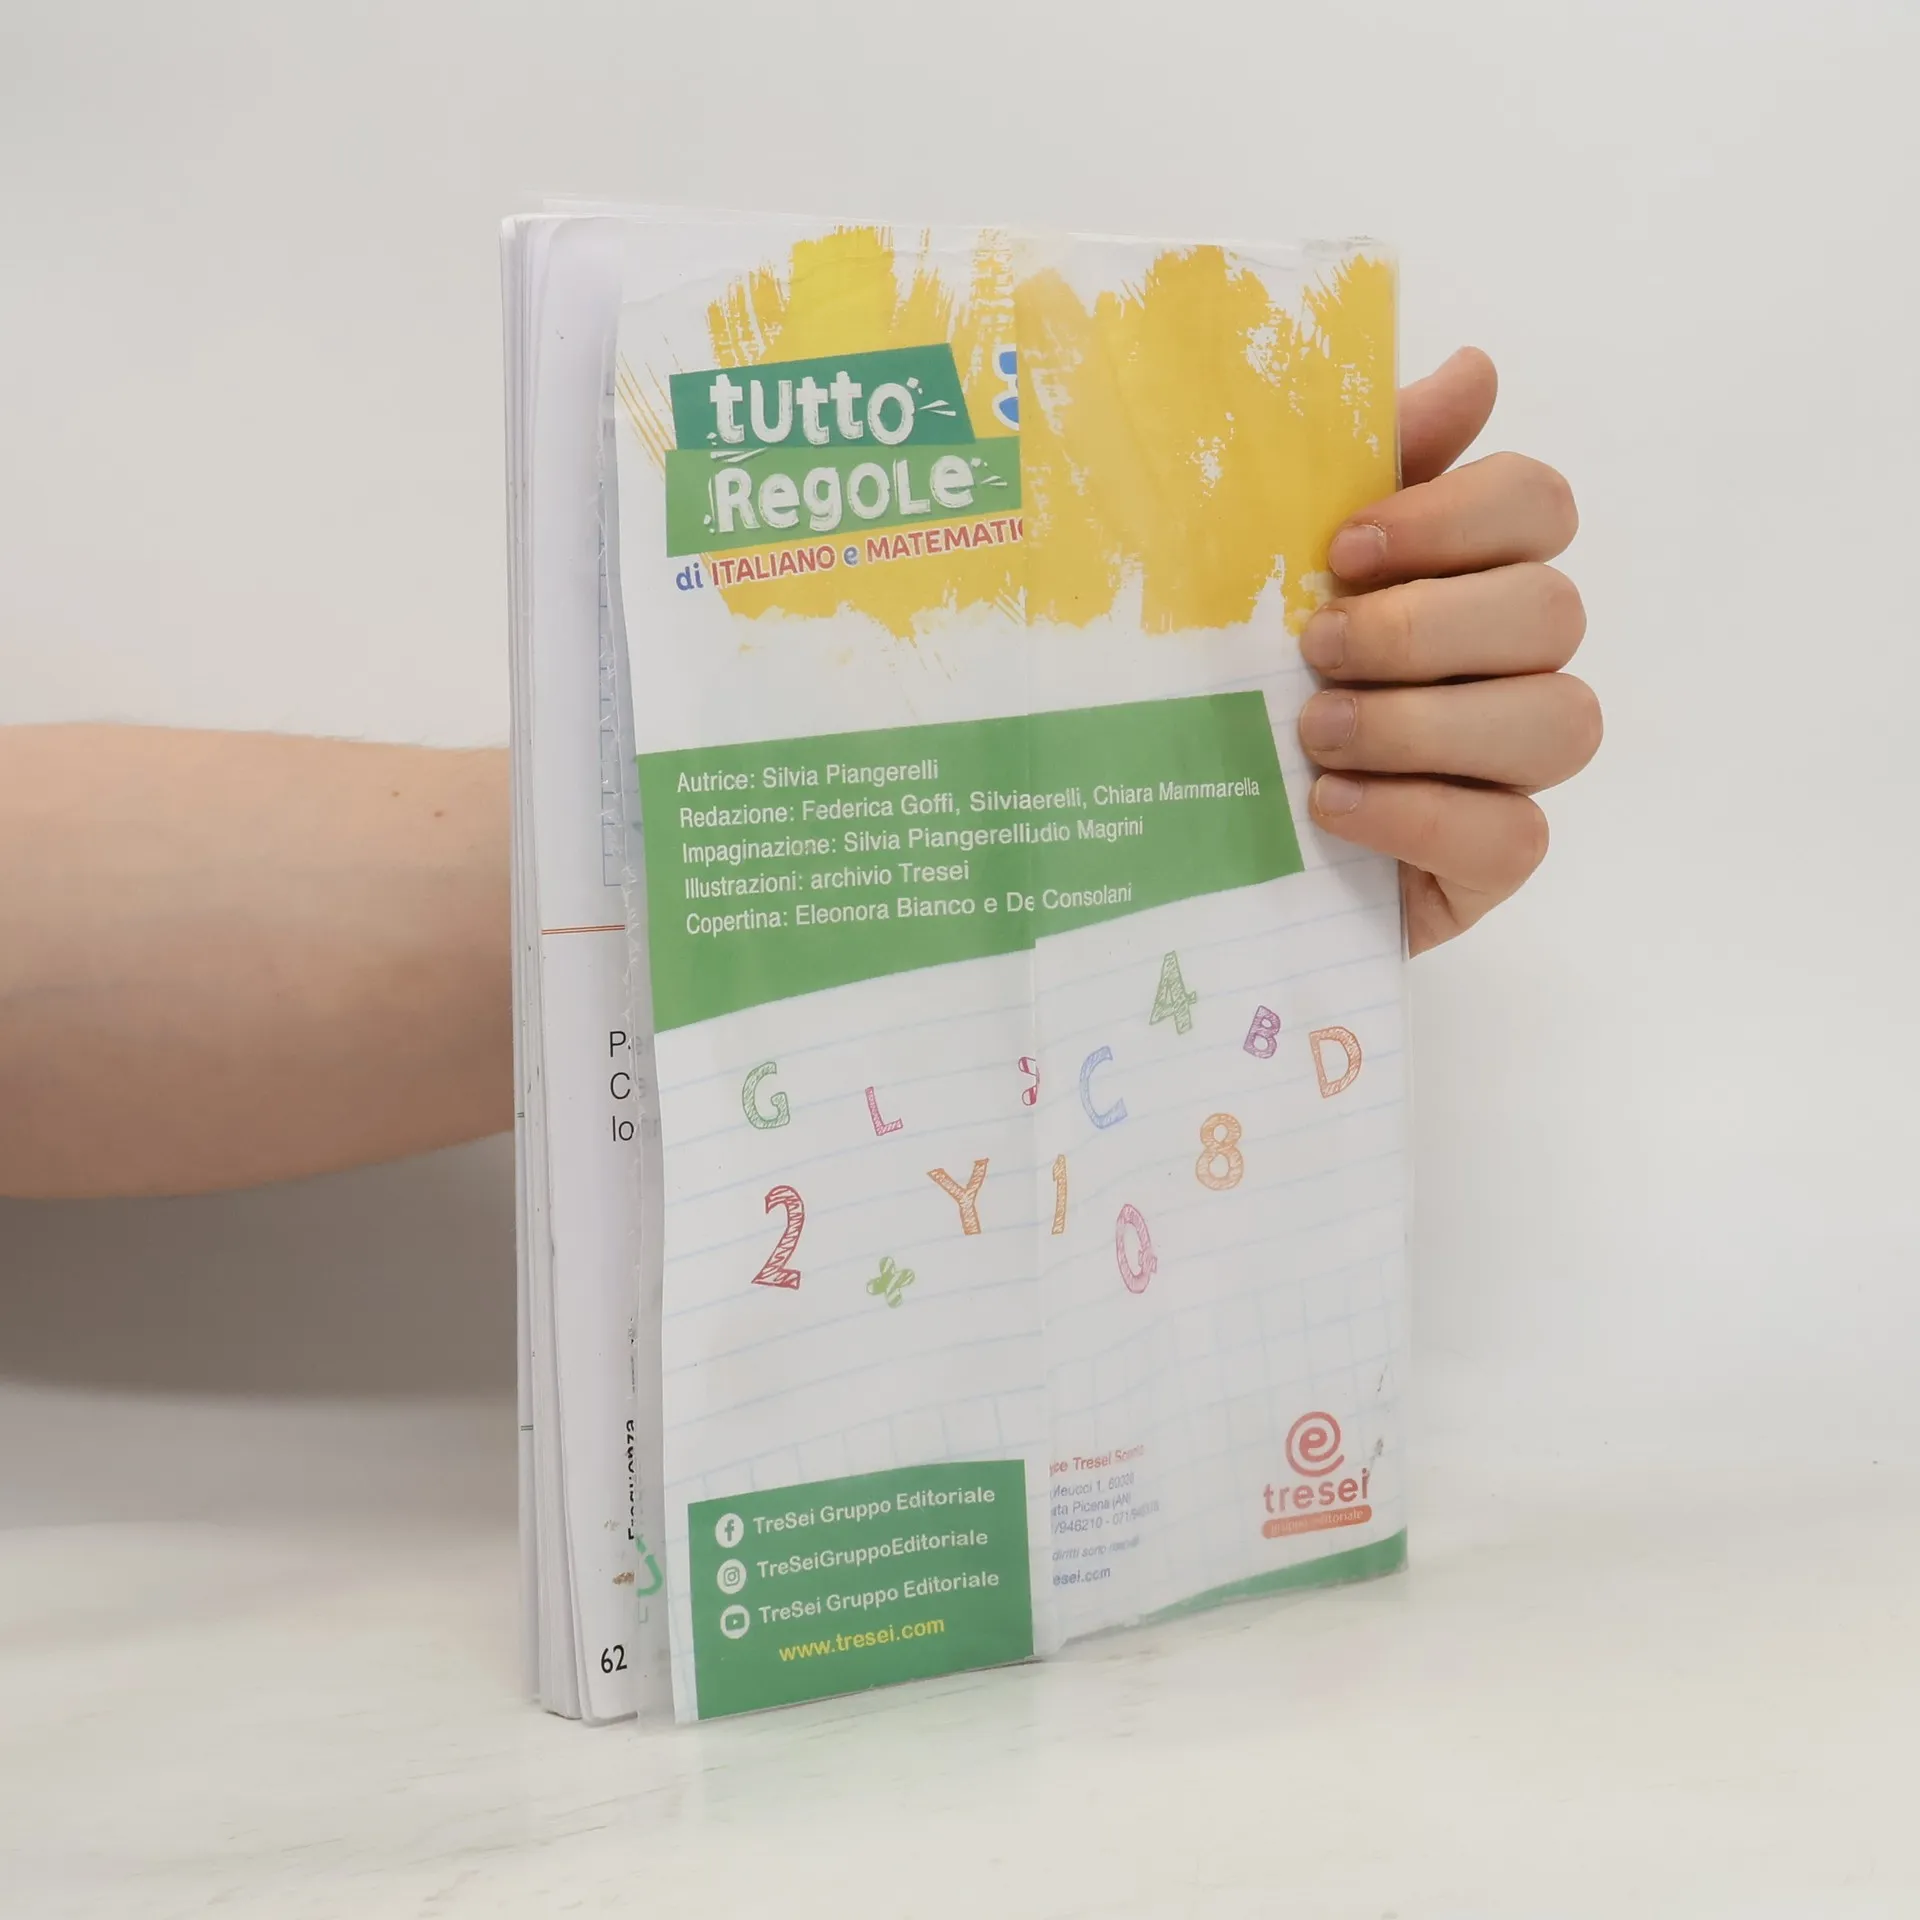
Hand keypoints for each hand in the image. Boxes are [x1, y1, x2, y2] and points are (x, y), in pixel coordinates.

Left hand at [1298, 348, 1598, 954]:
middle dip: (1423, 627)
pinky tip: (1332, 806)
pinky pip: (1514, 836)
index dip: (1454, 517)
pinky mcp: (1490, 864)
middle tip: (1315, 648)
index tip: (1343, 549)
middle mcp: (1515, 664)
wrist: (1197, 835)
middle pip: (1553, 611)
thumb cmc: (1248, 680)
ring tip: (1315, 734)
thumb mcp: (1277, 565)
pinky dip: (1418, 814)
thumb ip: (1370, 467)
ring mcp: (1512, 769)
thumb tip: (1475, 369)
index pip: (1537, 505)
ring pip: (1558, 721)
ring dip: (1423, 723)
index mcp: (1472, 574)